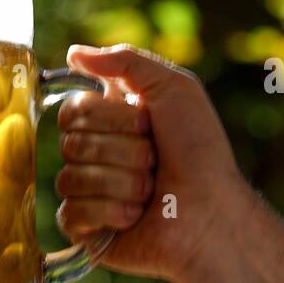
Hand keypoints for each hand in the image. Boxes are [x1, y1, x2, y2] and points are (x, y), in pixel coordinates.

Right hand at [55, 44, 248, 282]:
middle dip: (123, 152)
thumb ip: (125, 60)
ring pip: (71, 178)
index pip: (73, 109)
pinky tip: (135, 217)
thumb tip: (72, 53)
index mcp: (108, 122)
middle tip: (155, 161)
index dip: (107, 117)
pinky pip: (71, 213)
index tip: (146, 123)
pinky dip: (110, 212)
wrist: (213, 211)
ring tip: (150, 193)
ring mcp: (85, 193)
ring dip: (122, 183)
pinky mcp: (84, 230)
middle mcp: (93, 155)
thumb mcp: (174, 87)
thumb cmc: (200, 151)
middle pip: (71, 143)